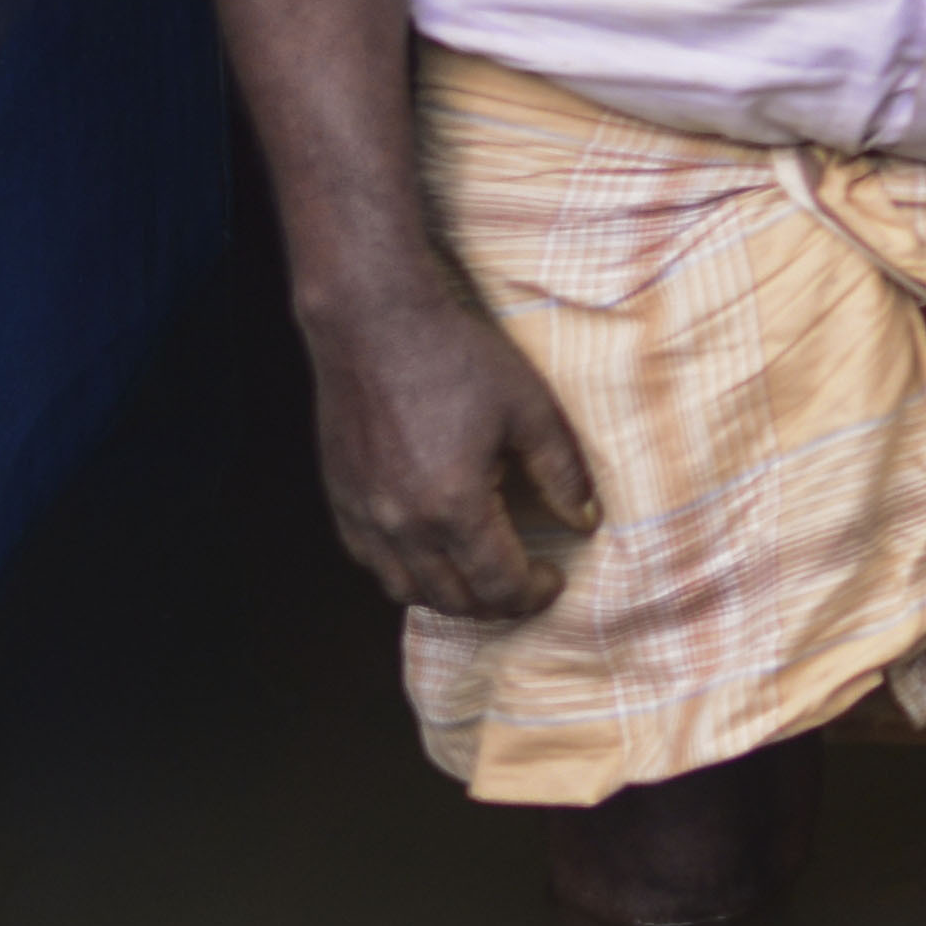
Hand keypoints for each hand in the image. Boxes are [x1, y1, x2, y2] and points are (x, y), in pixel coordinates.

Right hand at [305, 287, 596, 622]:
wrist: (374, 322)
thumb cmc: (455, 357)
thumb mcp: (530, 408)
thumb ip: (562, 472)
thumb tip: (586, 518)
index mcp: (454, 506)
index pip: (499, 585)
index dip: (534, 593)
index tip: (553, 579)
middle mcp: (403, 523)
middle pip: (452, 601)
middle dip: (496, 603)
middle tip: (524, 584)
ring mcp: (364, 514)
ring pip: (404, 591)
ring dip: (448, 596)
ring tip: (480, 576)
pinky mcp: (340, 497)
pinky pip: (370, 561)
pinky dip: (404, 571)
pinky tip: (429, 551)